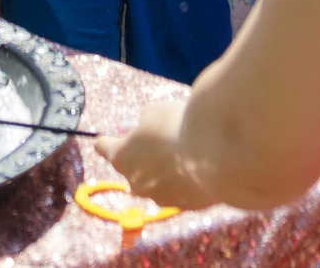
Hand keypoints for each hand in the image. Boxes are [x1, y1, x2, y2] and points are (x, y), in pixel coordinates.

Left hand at [97, 94, 218, 209]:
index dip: (106, 142)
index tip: (103, 140)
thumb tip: (146, 133)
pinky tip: (199, 166)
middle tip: (156, 139)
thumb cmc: (176, 126)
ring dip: (164, 170)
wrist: (216, 155)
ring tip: (183, 152)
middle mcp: (137, 183)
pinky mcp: (186, 206)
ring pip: (157, 182)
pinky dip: (185, 180)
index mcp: (122, 157)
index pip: (105, 148)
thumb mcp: (154, 113)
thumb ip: (144, 125)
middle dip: (140, 156)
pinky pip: (180, 190)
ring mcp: (162, 199)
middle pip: (132, 168)